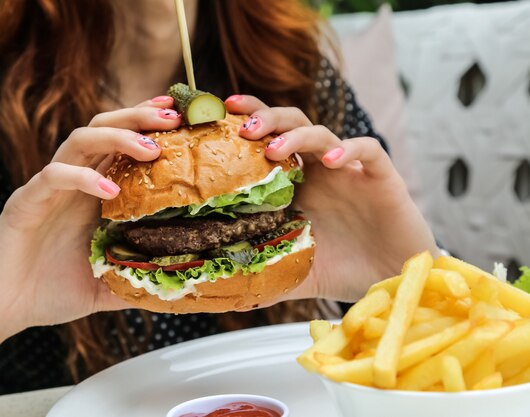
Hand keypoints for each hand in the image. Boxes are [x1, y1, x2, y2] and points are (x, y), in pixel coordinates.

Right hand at [0, 97, 181, 333]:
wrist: (0, 311)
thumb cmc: (52, 291)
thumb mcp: (108, 285)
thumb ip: (140, 277)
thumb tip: (180, 285)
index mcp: (92, 194)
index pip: (122, 146)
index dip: (149, 127)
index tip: (182, 117)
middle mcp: (73, 184)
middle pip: (104, 129)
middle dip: (139, 118)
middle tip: (173, 117)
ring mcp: (47, 190)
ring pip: (79, 141)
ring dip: (117, 138)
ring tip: (149, 149)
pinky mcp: (24, 204)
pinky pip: (52, 178)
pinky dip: (81, 178)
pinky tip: (109, 192)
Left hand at [226, 96, 438, 300]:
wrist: (392, 281)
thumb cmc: (344, 271)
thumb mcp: (297, 273)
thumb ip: (266, 275)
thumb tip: (226, 292)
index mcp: (296, 184)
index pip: (269, 140)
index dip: (248, 122)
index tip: (221, 114)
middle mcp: (319, 171)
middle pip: (291, 124)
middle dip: (267, 118)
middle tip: (244, 129)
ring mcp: (349, 171)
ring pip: (322, 133)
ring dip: (298, 135)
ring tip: (276, 149)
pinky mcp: (381, 178)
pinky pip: (368, 151)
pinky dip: (350, 149)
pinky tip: (333, 162)